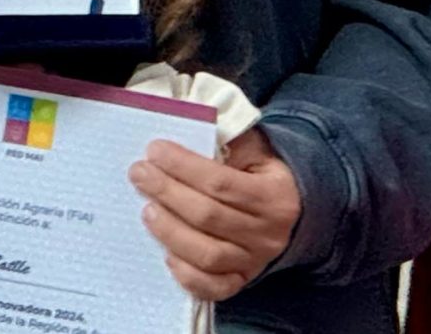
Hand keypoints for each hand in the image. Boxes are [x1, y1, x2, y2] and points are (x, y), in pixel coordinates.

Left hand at [129, 127, 299, 301]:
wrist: (291, 207)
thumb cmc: (260, 170)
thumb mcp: (252, 147)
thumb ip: (223, 143)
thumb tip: (178, 146)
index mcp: (274, 195)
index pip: (221, 182)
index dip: (184, 166)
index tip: (155, 151)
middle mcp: (268, 234)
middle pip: (208, 217)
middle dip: (168, 193)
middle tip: (139, 174)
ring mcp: (256, 262)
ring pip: (208, 255)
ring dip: (170, 232)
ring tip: (147, 210)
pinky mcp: (242, 281)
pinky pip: (213, 288)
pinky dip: (187, 275)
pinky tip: (166, 254)